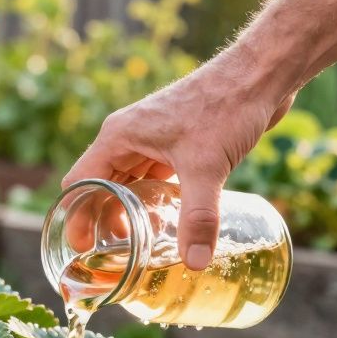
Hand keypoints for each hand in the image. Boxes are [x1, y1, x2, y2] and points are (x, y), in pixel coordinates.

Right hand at [62, 59, 293, 268]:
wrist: (260, 75)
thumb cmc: (225, 106)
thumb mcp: (207, 166)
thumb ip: (199, 216)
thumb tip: (195, 262)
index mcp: (119, 136)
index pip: (79, 183)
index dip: (77, 218)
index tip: (84, 250)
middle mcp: (129, 138)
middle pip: (101, 187)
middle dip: (103, 222)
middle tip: (112, 258)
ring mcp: (152, 141)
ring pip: (127, 184)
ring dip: (128, 213)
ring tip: (136, 248)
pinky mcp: (176, 145)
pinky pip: (153, 179)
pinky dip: (152, 201)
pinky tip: (165, 224)